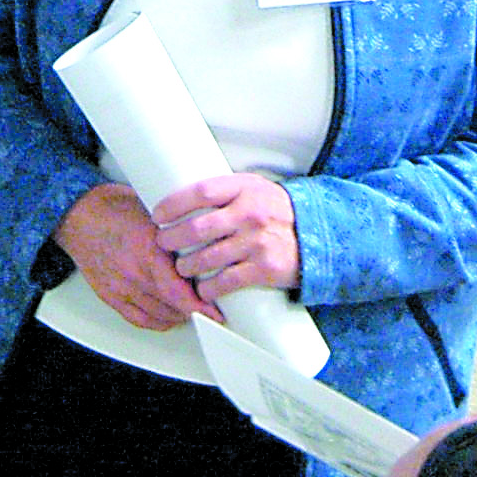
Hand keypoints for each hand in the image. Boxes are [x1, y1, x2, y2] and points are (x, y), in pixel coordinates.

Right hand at [54, 183, 212, 329]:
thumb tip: (205, 243)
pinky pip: (138, 319)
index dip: (200, 305)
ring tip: (192, 309)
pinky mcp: (109, 295)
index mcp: (146, 249)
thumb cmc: (112, 208)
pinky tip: (168, 317)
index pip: (177, 290)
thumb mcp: (153, 212)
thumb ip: (177, 232)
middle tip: (210, 306)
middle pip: (171, 306)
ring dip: (178, 315)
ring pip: (158, 315)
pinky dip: (158, 321)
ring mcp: (119, 287)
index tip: (216, 310)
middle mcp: (132, 272)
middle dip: (194, 310)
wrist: (77, 215)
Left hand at [151, 172, 299, 297]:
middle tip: (163, 243)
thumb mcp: (255, 189)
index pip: (200, 192)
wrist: (318, 235)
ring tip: (182, 267)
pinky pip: (225, 281)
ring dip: (186, 266)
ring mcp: (257, 242)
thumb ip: (226, 191)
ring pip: (207, 258)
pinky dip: (208, 288)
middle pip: (197, 228)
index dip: (173, 204)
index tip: (158, 215)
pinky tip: (202, 288)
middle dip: (172, 238)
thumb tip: (186, 199)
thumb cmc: (279, 211)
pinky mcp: (263, 268)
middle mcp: (250, 213)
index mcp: (245, 189)